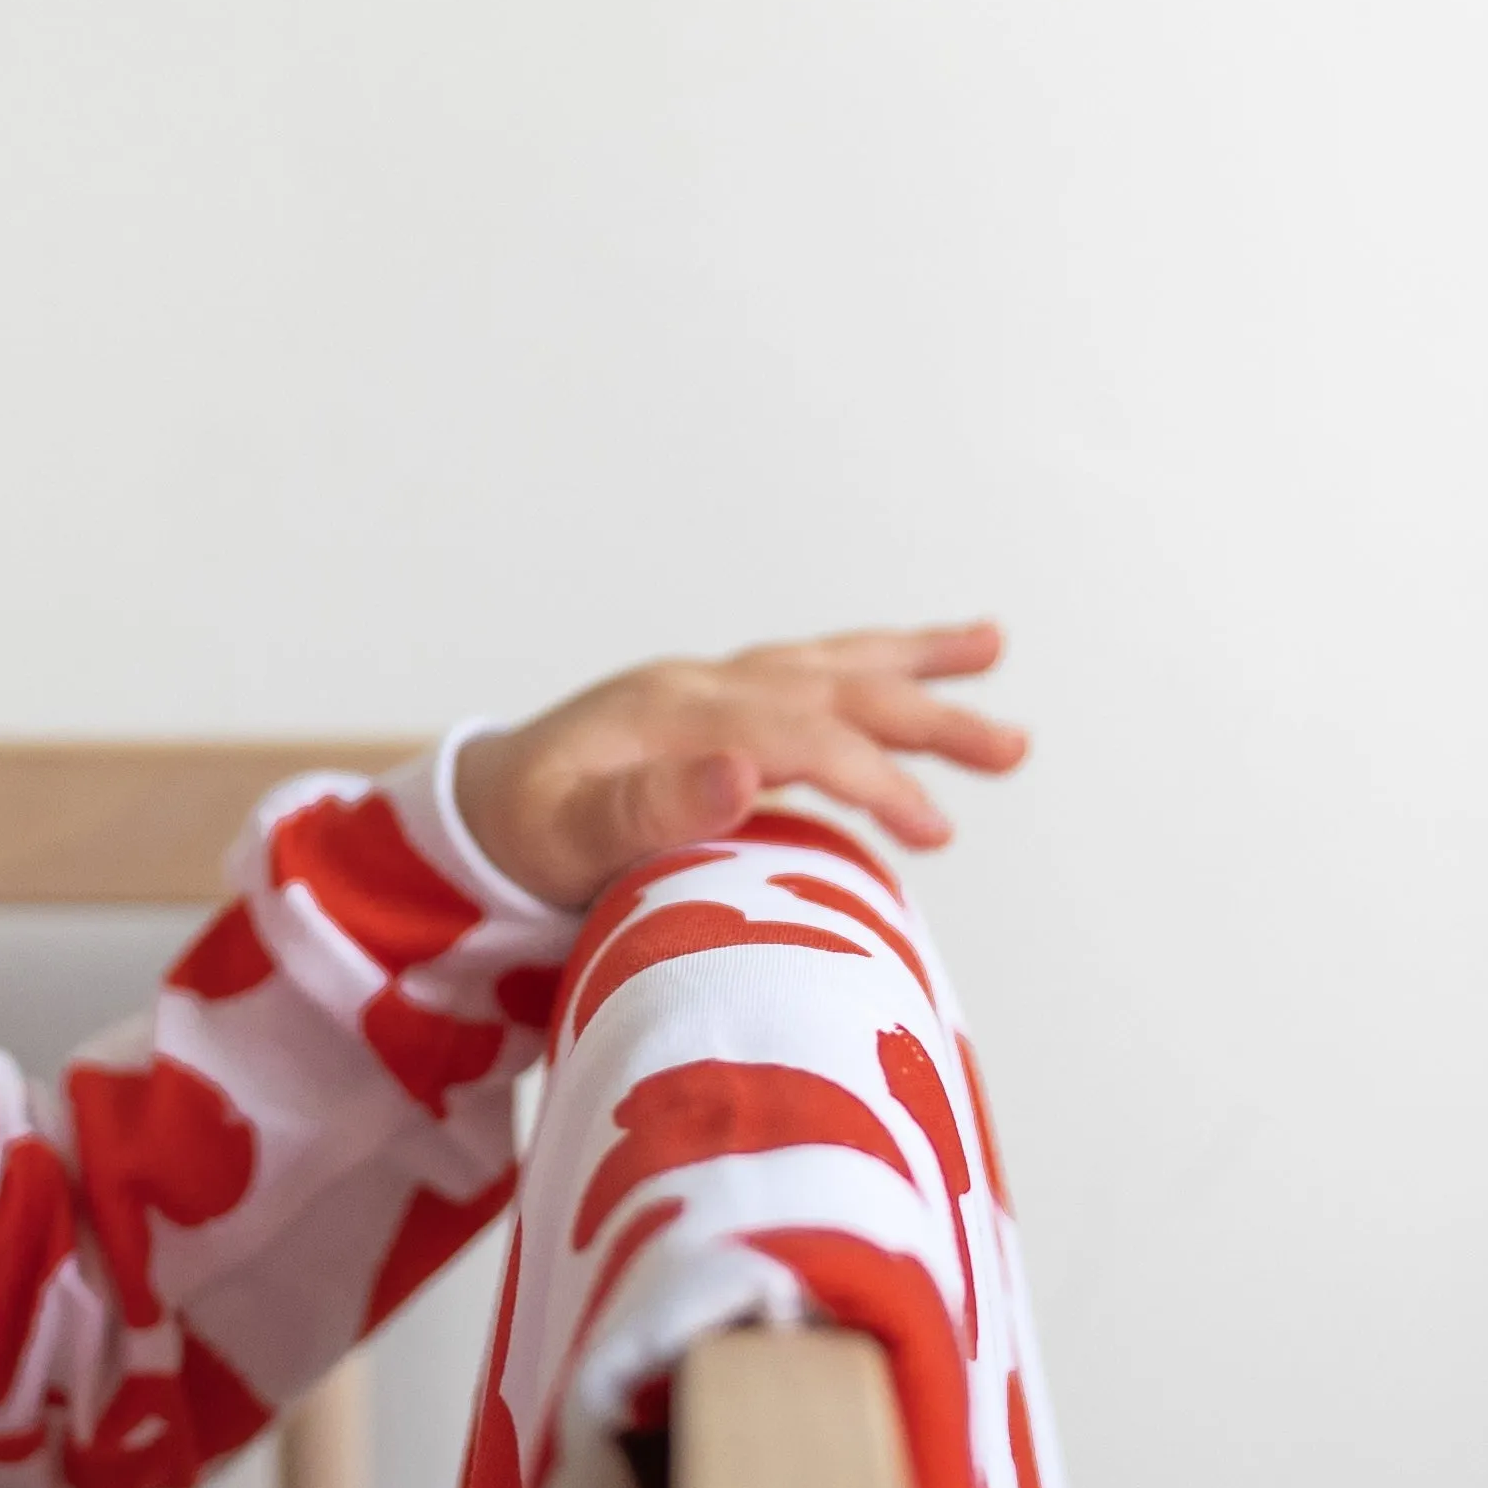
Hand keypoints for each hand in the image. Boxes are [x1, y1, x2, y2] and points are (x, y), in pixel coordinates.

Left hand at [452, 622, 1027, 910]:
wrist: (475, 811)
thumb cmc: (519, 838)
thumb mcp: (562, 840)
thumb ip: (645, 811)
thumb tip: (740, 771)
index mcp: (672, 713)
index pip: (797, 733)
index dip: (868, 777)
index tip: (930, 831)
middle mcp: (698, 686)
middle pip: (829, 686)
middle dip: (923, 715)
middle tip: (1012, 749)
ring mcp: (707, 688)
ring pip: (826, 666)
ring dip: (911, 668)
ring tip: (991, 648)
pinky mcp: (713, 707)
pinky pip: (806, 677)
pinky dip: (867, 673)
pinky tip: (914, 680)